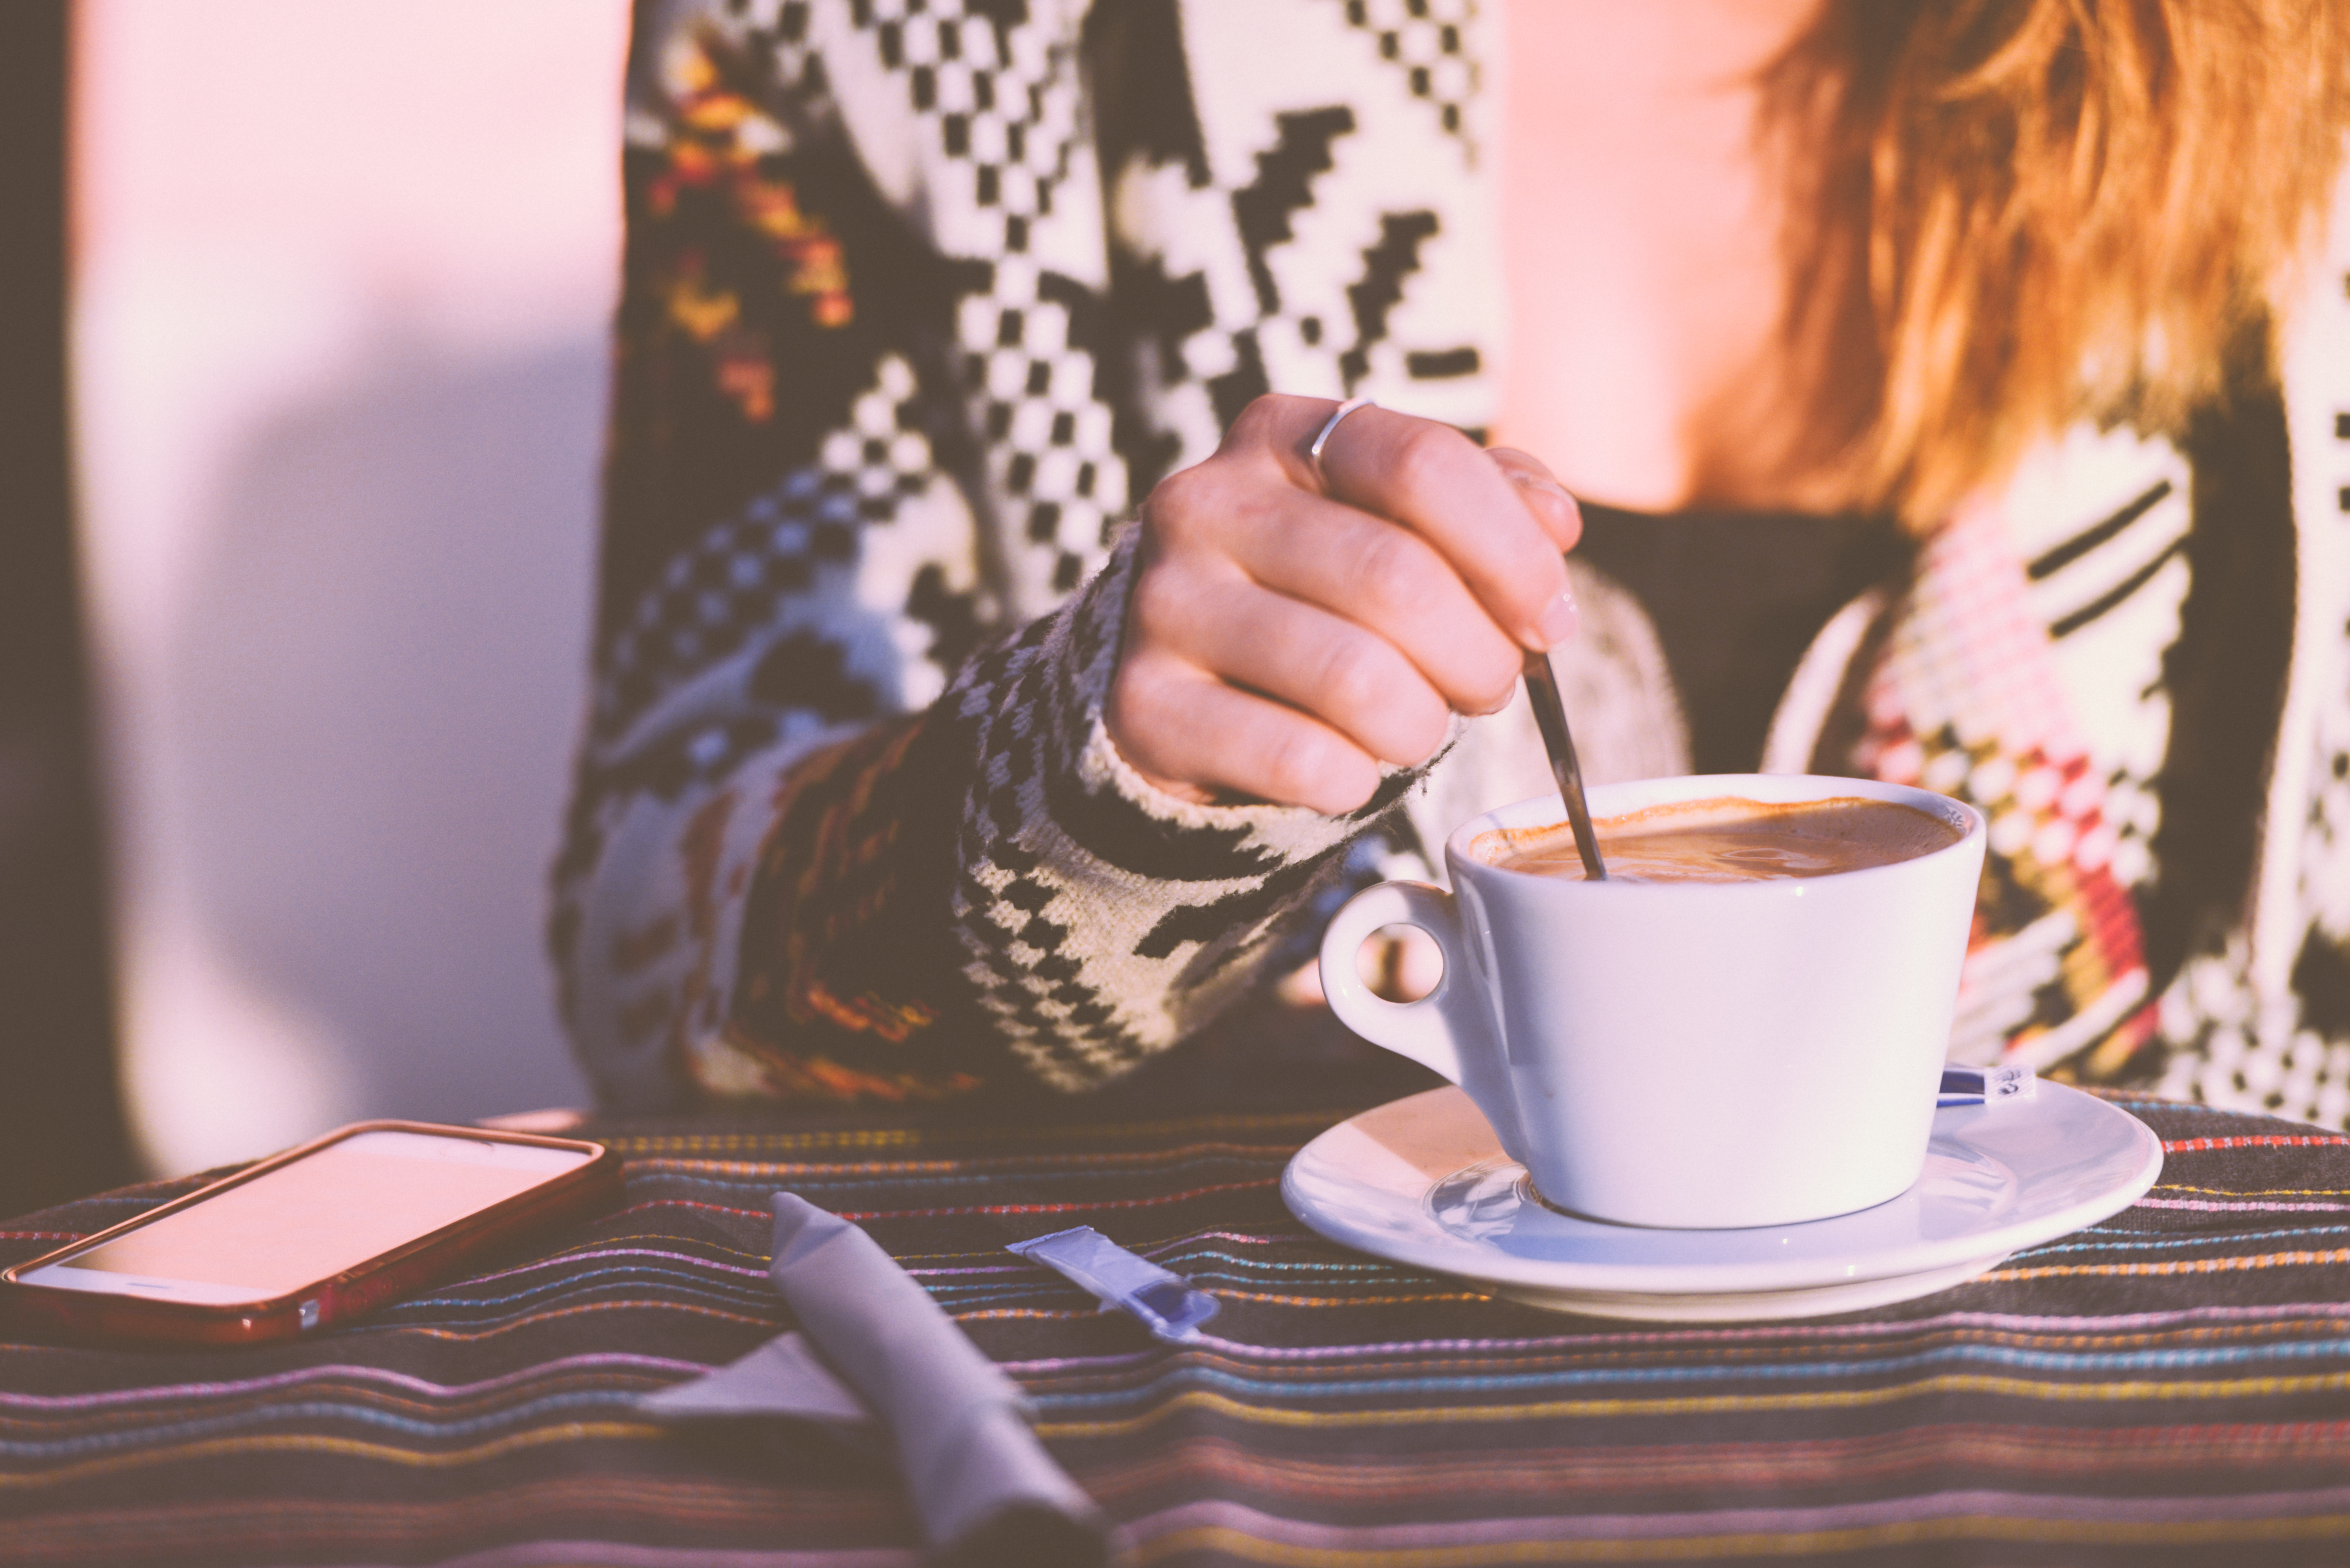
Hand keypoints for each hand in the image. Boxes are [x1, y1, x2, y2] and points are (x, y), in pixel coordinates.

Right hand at [1106, 395, 1581, 813]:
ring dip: (1421, 725)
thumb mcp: (1395, 522)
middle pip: (1396, 578)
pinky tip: (1350, 767)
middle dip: (1479, 654)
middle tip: (1489, 686)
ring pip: (1354, 678)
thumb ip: (1487, 501)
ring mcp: (1166, 604)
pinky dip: (1353, 779)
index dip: (1512, 552)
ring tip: (1418, 727)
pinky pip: (1299, 759)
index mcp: (1279, 435)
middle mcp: (1205, 503)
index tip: (1548, 617)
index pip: (1423, 465)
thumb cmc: (1318, 594)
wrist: (1184, 678)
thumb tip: (1553, 524)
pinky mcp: (1145, 705)